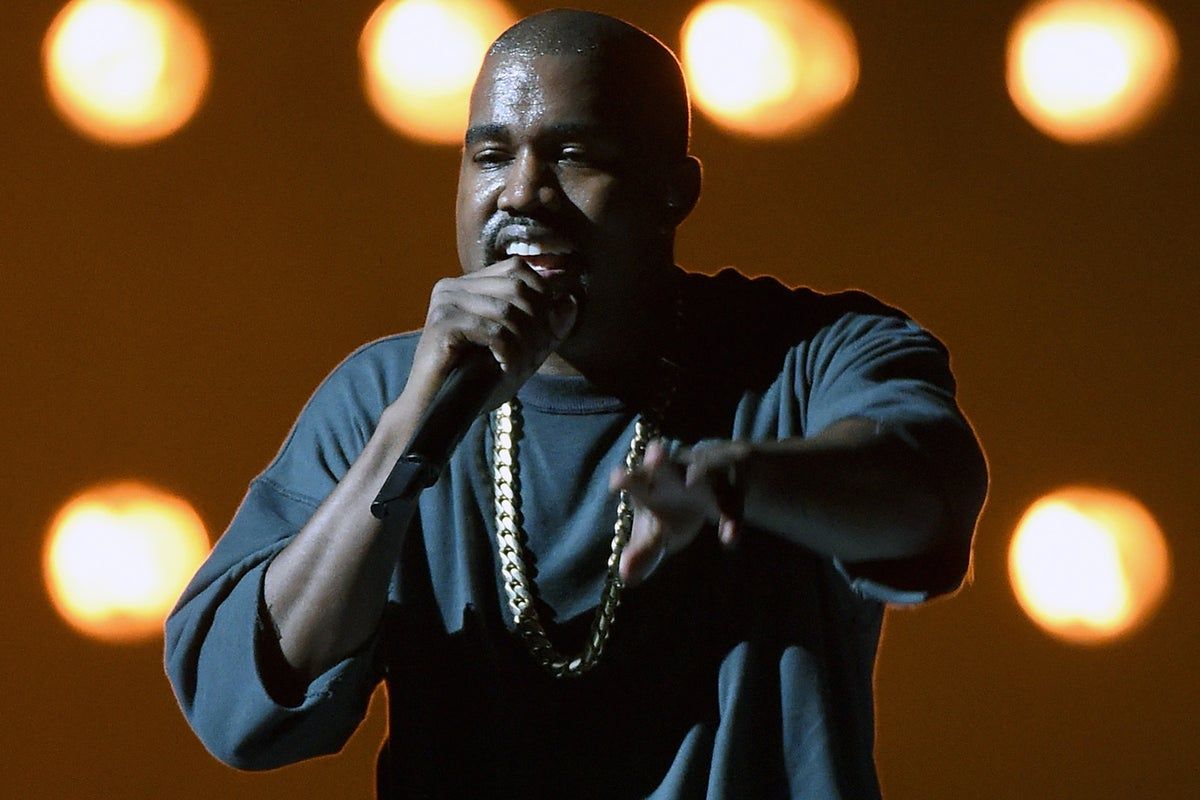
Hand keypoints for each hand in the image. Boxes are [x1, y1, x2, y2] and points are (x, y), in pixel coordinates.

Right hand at [407, 258, 577, 410]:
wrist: (433, 412)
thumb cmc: (474, 383)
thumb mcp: (520, 352)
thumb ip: (546, 328)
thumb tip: (571, 301)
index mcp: (468, 285)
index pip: (518, 269)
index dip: (543, 296)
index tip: (547, 333)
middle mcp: (453, 287)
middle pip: (517, 287)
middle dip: (537, 324)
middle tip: (534, 356)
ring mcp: (445, 303)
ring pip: (508, 311)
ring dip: (525, 343)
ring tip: (520, 367)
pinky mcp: (442, 324)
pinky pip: (494, 331)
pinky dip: (509, 353)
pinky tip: (505, 368)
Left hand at [610, 439, 751, 586]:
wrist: (715, 484)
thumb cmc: (673, 510)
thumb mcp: (657, 533)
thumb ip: (642, 553)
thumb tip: (624, 576)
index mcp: (649, 483)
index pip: (635, 478)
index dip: (626, 478)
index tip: (616, 482)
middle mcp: (674, 474)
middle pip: (664, 465)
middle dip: (658, 460)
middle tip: (655, 454)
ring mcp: (705, 474)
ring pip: (703, 470)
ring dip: (699, 472)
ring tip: (692, 480)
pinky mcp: (732, 485)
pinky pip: (733, 500)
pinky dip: (732, 518)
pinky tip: (729, 539)